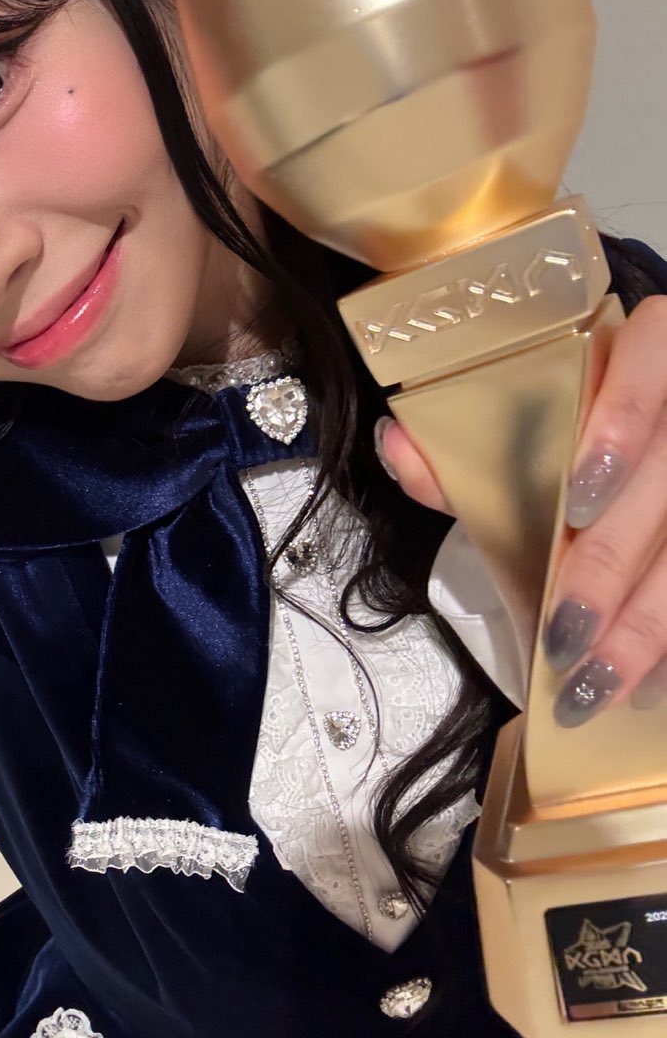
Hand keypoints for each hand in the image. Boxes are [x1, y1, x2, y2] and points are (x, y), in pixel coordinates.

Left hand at [375, 295, 666, 725]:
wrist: (652, 441)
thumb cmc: (585, 425)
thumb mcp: (530, 426)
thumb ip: (460, 444)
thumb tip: (396, 446)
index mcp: (652, 350)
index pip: (649, 372)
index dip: (621, 431)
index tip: (581, 501)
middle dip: (614, 570)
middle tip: (565, 638)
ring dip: (649, 627)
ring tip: (595, 687)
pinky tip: (649, 686)